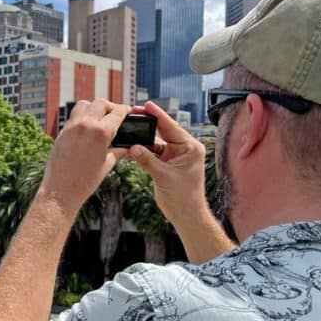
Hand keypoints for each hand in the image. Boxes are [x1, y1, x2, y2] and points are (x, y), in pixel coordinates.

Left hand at [39, 99, 130, 210]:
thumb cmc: (86, 181)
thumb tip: (127, 148)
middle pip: (100, 103)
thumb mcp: (107, 164)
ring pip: (84, 105)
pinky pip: (73, 117)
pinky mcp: (61, 133)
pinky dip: (81, 117)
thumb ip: (118, 151)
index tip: (128, 110)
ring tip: (98, 118)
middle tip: (114, 115)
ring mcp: (71, 127)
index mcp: (101, 133)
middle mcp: (86, 125)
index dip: (125, 110)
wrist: (61, 190)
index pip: (117, 113)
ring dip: (93, 107)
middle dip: (110, 107)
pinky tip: (86, 128)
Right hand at [126, 101, 208, 224]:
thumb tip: (133, 147)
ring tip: (130, 129)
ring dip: (144, 138)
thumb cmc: (183, 197)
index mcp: (190, 147)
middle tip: (134, 113)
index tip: (146, 105)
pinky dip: (143, 150)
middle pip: (163, 131)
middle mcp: (184, 149)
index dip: (157, 116)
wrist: (186, 214)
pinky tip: (132, 146)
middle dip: (149, 124)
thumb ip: (147, 160)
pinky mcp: (167, 164)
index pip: (171, 127)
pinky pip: (153, 153)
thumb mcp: (163, 176)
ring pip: (156, 142)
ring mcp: (175, 156)